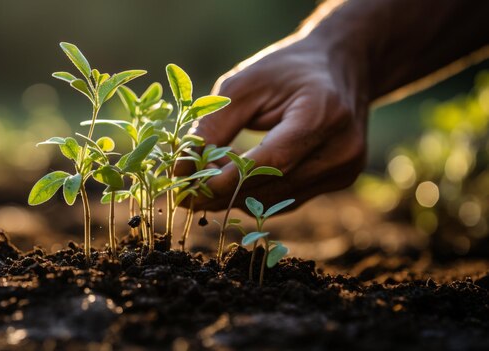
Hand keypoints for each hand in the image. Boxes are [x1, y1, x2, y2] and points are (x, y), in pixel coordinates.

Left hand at [177, 34, 370, 212]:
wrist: (340, 66)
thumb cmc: (286, 71)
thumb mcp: (243, 86)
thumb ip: (213, 127)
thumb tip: (180, 171)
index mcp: (323, 114)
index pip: (271, 161)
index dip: (228, 180)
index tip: (188, 189)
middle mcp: (341, 148)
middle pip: (272, 184)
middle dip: (223, 193)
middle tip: (184, 196)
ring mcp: (345, 168)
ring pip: (277, 198)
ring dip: (235, 197)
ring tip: (202, 188)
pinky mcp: (340, 180)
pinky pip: (287, 198)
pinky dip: (254, 195)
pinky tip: (230, 186)